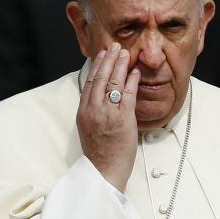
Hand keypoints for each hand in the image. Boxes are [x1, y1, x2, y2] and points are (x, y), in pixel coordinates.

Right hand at [77, 43, 139, 191]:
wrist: (103, 171)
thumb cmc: (98, 154)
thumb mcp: (88, 129)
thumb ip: (92, 111)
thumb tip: (99, 97)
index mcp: (83, 111)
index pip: (90, 82)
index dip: (97, 66)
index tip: (102, 54)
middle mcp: (93, 110)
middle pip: (101, 77)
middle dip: (109, 59)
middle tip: (115, 46)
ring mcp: (107, 113)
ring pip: (113, 82)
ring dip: (120, 65)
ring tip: (126, 53)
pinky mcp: (122, 119)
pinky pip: (128, 94)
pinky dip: (132, 81)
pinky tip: (135, 72)